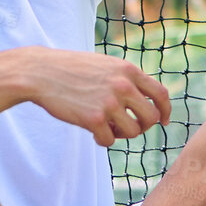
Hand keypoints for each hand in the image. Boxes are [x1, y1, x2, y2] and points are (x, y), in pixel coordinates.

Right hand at [26, 47, 170, 146]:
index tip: (163, 121)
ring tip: (108, 129)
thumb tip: (145, 100)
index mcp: (127, 70)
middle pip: (151, 117)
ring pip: (133, 132)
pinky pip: (110, 140)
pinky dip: (103, 140)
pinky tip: (93, 134)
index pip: (160, 94)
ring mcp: (109, 103)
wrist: (40, 72)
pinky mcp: (93, 119)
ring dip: (122, 134)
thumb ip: (125, 78)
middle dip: (143, 126)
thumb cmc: (70, 69)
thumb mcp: (104, 65)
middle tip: (129, 128)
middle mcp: (123, 86)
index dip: (165, 110)